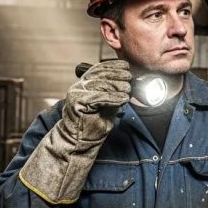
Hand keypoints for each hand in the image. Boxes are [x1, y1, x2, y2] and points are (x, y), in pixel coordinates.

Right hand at [19, 60, 131, 204]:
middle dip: (118, 76)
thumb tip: (129, 84)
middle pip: (101, 75)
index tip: (127, 67)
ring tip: (128, 90)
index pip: (100, 68)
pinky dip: (114, 98)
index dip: (114, 66)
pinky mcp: (78, 103)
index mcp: (85, 83)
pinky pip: (100, 97)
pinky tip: (124, 99)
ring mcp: (77, 93)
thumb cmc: (93, 124)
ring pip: (101, 85)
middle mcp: (79, 86)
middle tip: (130, 79)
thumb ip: (114, 93)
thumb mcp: (108, 105)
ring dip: (118, 86)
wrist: (79, 142)